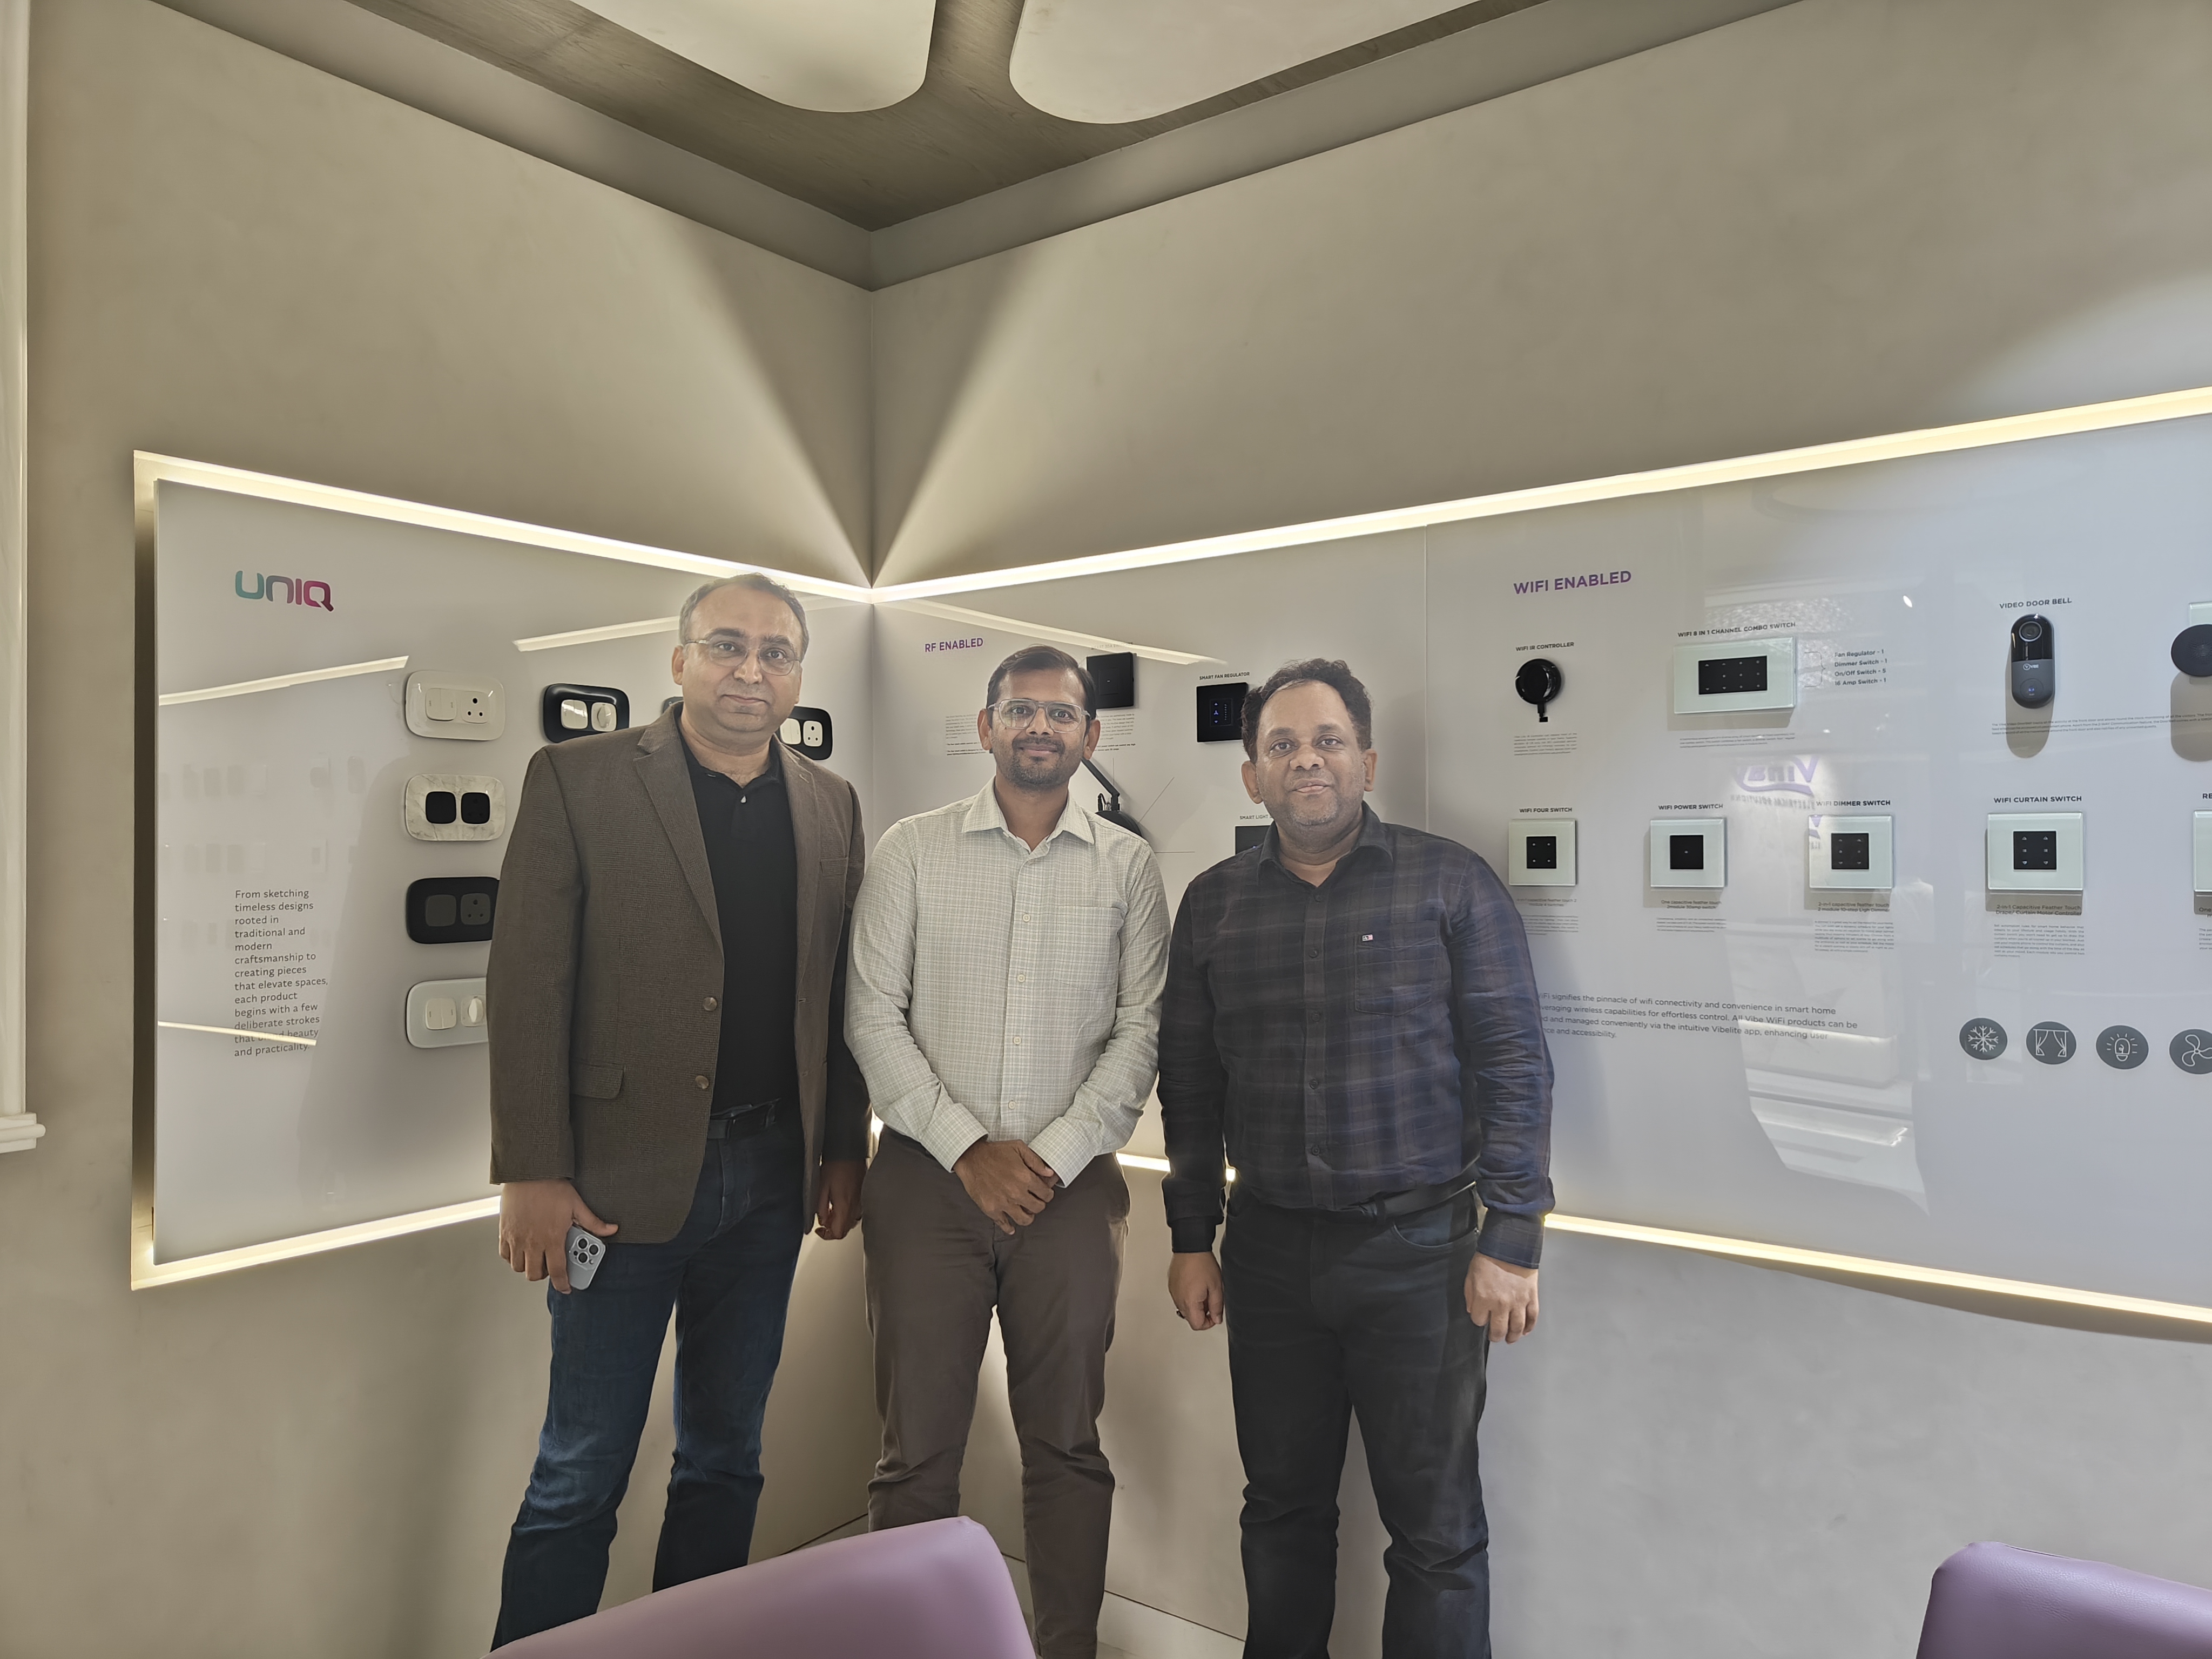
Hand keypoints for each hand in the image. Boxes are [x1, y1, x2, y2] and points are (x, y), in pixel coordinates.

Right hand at [499, 1179, 615, 1294]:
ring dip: (528, 1267)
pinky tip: (522, 1249)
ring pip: (519, 1268)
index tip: (566, 1287)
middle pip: (535, 1274)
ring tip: (537, 1256)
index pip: (557, 1271)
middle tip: (552, 1265)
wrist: (528, 1173)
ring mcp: (516, 1239)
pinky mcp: (504, 1233)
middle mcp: (531, 1242)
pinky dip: (513, 1257)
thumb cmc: (550, 1187)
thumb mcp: (577, 1205)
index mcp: (551, 1238)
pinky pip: (505, 1255)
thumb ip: (593, 1222)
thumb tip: (611, 1229)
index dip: (562, 1284)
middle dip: (545, 1274)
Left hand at [815, 1158, 864, 1239]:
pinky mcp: (863, 1196)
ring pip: (851, 1222)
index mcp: (844, 1206)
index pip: (838, 1232)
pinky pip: (856, 1212)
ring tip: (831, 1210)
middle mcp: (855, 1206)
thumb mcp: (821, 1188)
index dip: (827, 1235)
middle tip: (823, 1220)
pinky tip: (840, 1204)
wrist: (849, 1152)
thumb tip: (821, 1220)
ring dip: (840, 1221)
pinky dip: (846, 1213)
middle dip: (832, 1228)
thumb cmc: (836, 1166)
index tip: (820, 1230)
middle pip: (845, 1229)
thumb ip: (820, 1207)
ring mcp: (861, 1202)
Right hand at [953, 1138, 1057, 1234]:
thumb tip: (1049, 1173)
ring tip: (1026, 1211)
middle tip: (1036, 1201)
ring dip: (1028, 1216)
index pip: (1045, 1194)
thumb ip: (1036, 1161)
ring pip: (1024, 1219)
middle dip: (1040, 1204)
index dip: (1048, 1194)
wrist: (970, 1158)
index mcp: (1025, 1177)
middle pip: (1038, 1208)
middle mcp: (1016, 1192)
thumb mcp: (1019, 1148)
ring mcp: (1003, 1203)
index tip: (1045, 1193)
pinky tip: (1011, 1227)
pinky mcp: (991, 1209)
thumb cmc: (994, 1152)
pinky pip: (1004, 1224)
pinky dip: (1009, 1228)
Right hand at [1168, 1252, 1224, 1329]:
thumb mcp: (1216, 1286)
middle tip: (1210, 1299)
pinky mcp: (1172, 1286)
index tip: (1214, 1314)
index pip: (1197, 1325)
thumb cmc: (1202, 1263)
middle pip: (1190, 1317)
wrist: (1190, 1247)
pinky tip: (1195, 1284)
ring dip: (1195, 1305)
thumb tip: (1216, 1318)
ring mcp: (1174, 1292)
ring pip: (1185, 1308)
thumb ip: (1217, 1306)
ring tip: (1203, 1290)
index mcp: (1190, 1302)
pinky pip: (1180, 1297)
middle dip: (1202, 1313)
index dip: (1208, 1323)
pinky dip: (1188, 1296)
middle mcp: (1178, 1299)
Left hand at [1465, 1253, 1537, 1342]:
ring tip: (1510, 1338)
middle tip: (1495, 1337)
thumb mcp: (1471, 1275)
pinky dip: (1529, 1327)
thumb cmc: (1489, 1258)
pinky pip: (1532, 1318)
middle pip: (1498, 1330)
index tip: (1481, 1317)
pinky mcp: (1531, 1298)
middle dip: (1495, 1336)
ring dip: (1513, 1336)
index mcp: (1483, 1298)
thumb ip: (1470, 1295)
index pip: (1479, 1321)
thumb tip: (1472, 1310)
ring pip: (1516, 1328)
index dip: (1479, 1320)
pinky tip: (1525, 1331)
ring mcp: (1518, 1303)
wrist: (1510, 1246)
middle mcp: (1501, 1304)